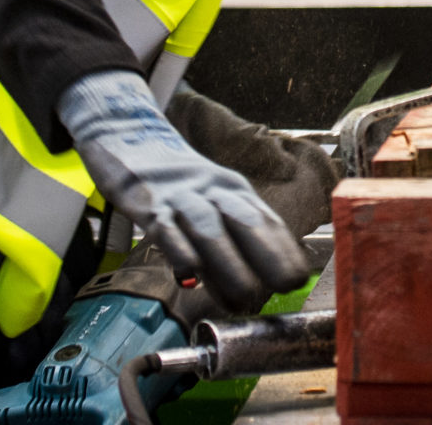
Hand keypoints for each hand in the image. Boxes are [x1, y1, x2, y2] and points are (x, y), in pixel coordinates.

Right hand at [59, 69, 310, 313]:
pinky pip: (165, 226)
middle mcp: (213, 191)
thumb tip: (253, 287)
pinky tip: (190, 272)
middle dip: (270, 255)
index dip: (285, 250)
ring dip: (229, 263)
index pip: (266, 221)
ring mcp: (180, 196)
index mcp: (234, 191)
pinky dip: (179, 249)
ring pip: (209, 227)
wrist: (130, 136)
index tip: (301, 278)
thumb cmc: (177, 183)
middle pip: (246, 222)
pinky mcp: (146, 202)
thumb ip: (228, 239)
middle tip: (286, 287)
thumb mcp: (212, 201)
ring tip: (245, 296)